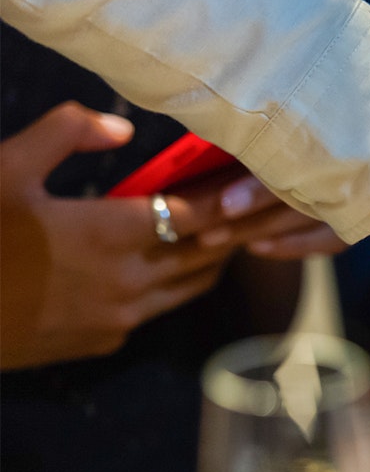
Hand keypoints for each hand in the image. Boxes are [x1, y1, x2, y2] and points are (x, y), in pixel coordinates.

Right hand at [0, 102, 340, 368]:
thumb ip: (65, 132)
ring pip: (188, 289)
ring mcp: (119, 318)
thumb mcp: (3, 167)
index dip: (223, 195)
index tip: (242, 177)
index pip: (196, 214)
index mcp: (112, 234)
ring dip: (206, 262)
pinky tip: (161, 268)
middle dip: (228, 230)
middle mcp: (130, 282)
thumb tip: (123, 128)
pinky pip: (154, 311)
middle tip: (243, 205)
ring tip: (215, 234)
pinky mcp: (102, 343)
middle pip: (206, 255)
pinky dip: (171, 288)